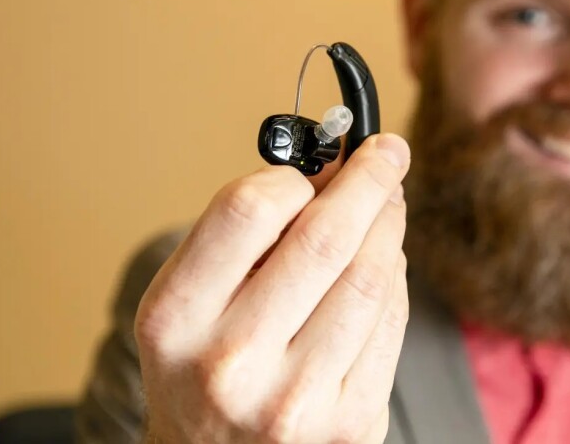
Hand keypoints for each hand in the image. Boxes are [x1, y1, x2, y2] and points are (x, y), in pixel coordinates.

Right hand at [135, 134, 410, 443]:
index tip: (321, 161)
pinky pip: (391, 323)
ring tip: (388, 204)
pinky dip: (393, 279)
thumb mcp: (186, 303)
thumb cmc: (200, 370)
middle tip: (389, 152)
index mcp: (176, 319)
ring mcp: (296, 400)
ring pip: (371, 277)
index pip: (248, 210)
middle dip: (370, 180)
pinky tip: (382, 265)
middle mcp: (232, 362)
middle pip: (325, 238)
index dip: (295, 176)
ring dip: (389, 225)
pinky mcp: (351, 423)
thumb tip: (330, 174)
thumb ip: (242, 239)